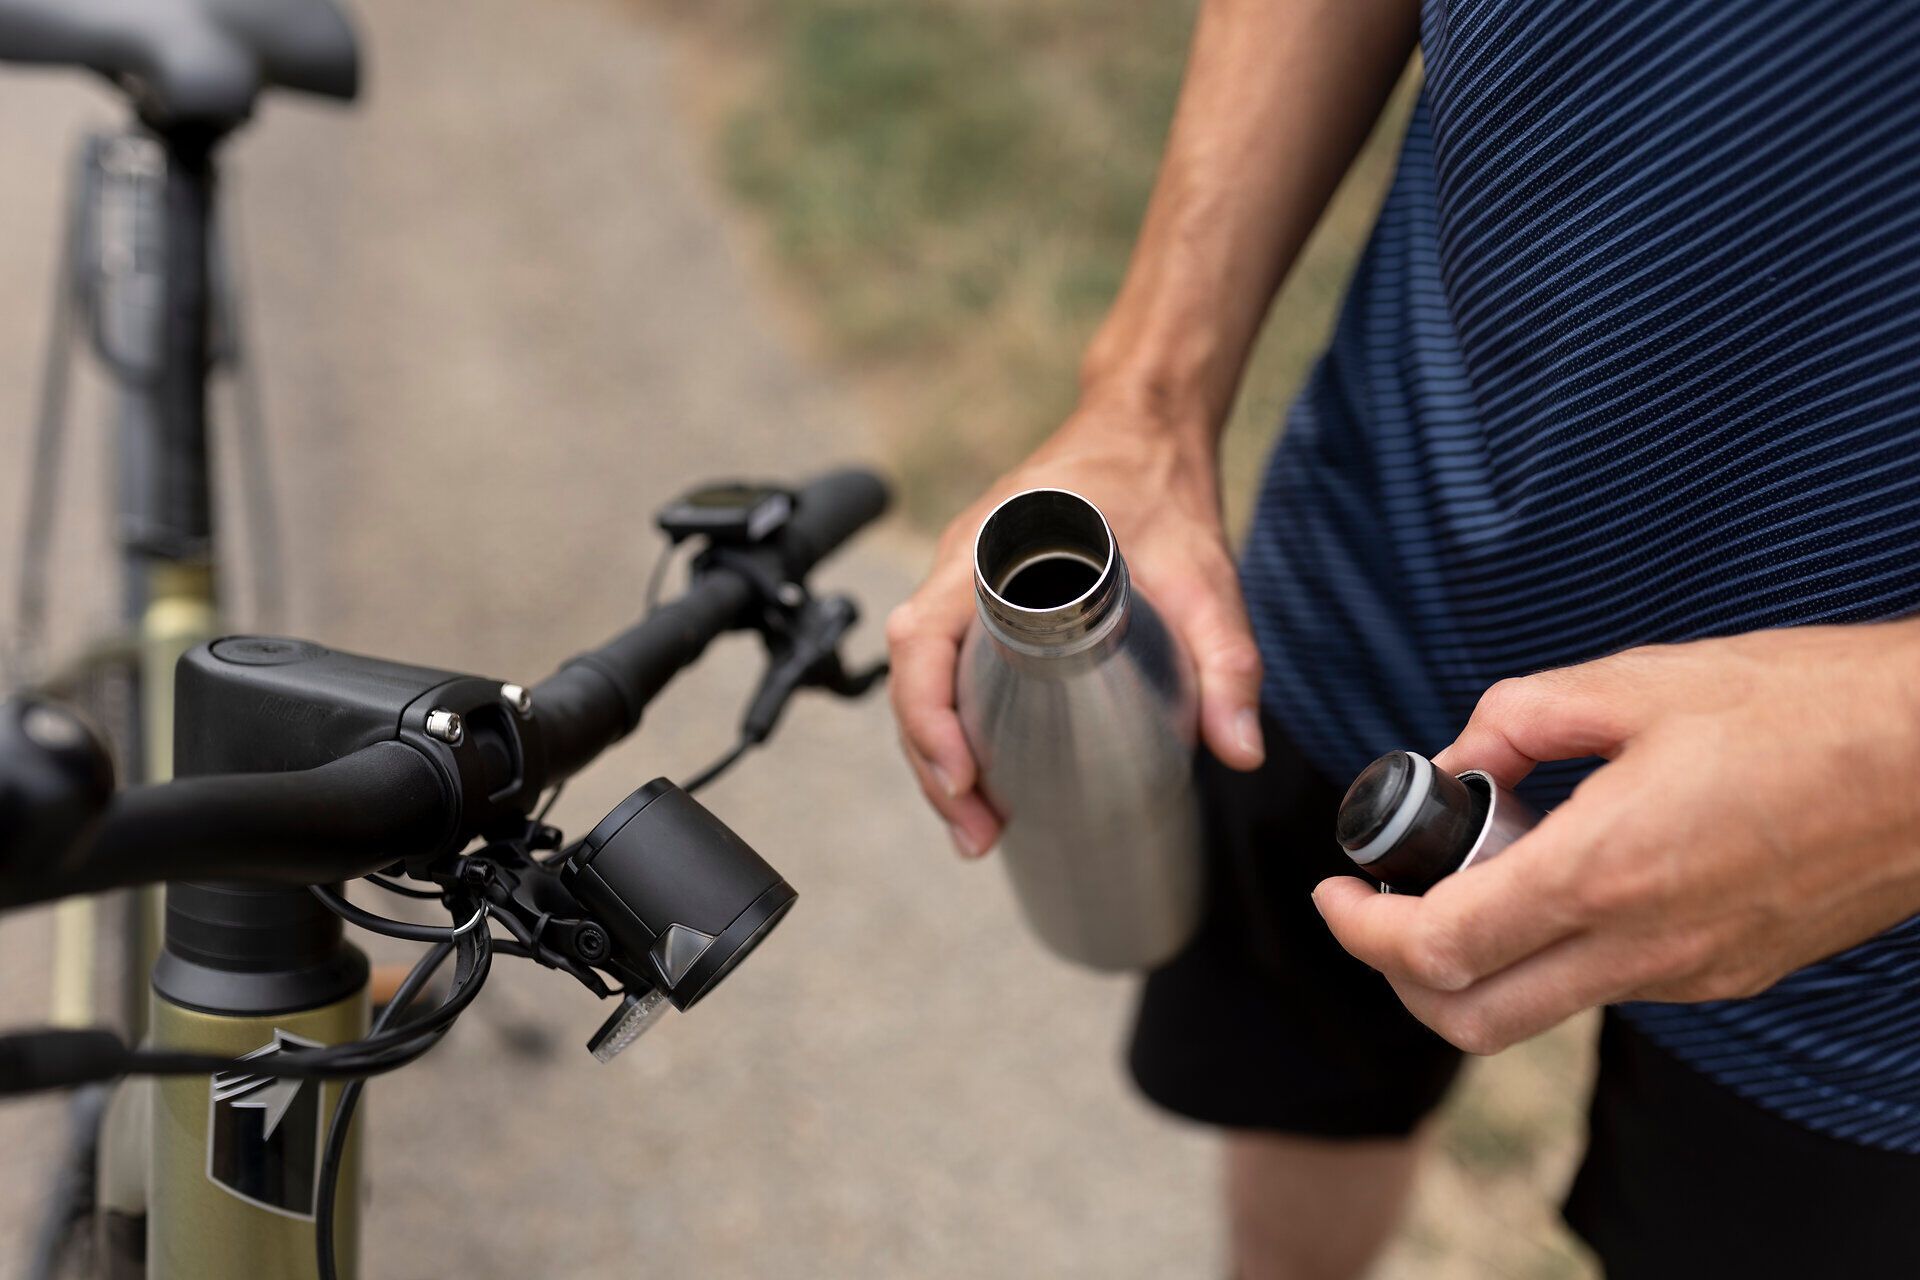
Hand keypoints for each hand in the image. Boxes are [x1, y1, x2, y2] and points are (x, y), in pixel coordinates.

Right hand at [886, 397, 1264, 857]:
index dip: (928, 721)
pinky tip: (986, 777)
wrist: (1145, 426)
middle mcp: (960, 570)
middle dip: (934, 767)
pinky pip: (946, 668)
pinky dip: (954, 726)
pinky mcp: (982, 599)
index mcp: (989, 553)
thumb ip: (1226, 660)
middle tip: (979, 837)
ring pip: (923, 681)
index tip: (964, 780)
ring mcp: (964, 584)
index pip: (921, 646)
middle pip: (911, 681)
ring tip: (982, 828)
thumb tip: (1239, 750)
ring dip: (939, 757)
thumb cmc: (1160, 485)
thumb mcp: (1204, 575)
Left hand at [1312, 623, 1919, 1053]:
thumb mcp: (1637, 681)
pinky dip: (1551, 951)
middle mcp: (1643, 948)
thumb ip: (1519, 720)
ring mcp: (1691, 975)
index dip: (1361, 929)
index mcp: (1603, 872)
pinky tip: (1563, 876)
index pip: (1438, 948)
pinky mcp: (1729, 975)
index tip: (1337, 890)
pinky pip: (1608, 986)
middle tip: (1378, 906)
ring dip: (1476, 961)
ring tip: (1476, 871)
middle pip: (1469, 1019)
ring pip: (1537, 1008)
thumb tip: (1459, 758)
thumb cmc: (1801, 706)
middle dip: (1398, 973)